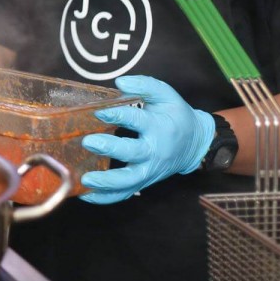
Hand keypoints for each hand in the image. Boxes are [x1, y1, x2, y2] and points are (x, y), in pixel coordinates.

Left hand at [79, 75, 214, 204]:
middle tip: (89, 142)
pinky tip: (85, 194)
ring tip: (85, 179)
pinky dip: (105, 197)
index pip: (138, 120)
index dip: (118, 114)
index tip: (100, 111)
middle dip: (110, 149)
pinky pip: (124, 194)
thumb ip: (145, 85)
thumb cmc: (176, 116)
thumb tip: (121, 82)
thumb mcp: (166, 95)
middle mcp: (154, 151)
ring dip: (106, 182)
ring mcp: (149, 170)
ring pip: (129, 181)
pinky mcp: (143, 182)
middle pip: (133, 154)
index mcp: (159, 127)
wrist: (195, 144)